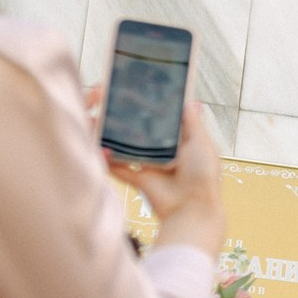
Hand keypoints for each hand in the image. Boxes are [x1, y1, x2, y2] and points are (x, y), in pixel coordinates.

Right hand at [108, 95, 224, 255]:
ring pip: (124, 146)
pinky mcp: (138, 179)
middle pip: (137, 129)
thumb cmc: (203, 176)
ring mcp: (149, 165)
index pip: (160, 117)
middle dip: (121, 115)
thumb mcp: (203, 144)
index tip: (131, 88)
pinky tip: (98, 146)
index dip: (147, 104)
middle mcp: (163, 151)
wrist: (192, 209)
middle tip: (104, 98)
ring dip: (108, 133)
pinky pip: (117, 167)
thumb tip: (193, 100)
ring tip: (94, 118)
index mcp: (180, 141)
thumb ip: (194, 123)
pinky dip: (106, 159)